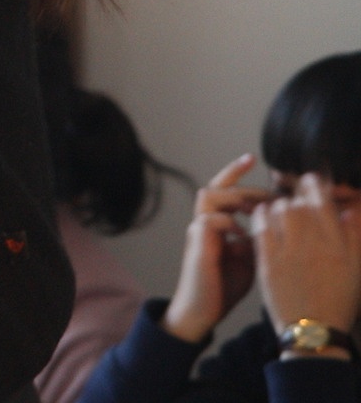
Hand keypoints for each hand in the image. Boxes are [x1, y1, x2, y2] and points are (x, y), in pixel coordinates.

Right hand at [164, 156, 272, 342]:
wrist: (201, 311)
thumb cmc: (223, 286)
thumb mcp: (248, 258)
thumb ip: (254, 238)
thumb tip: (270, 223)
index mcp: (215, 224)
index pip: (223, 190)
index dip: (235, 172)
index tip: (252, 158)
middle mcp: (203, 223)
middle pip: (216, 187)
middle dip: (243, 185)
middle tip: (268, 193)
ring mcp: (198, 233)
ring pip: (208, 197)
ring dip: (233, 199)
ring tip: (253, 210)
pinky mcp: (198, 245)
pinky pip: (209, 221)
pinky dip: (229, 224)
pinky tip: (243, 237)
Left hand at [256, 173, 360, 339]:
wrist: (315, 330)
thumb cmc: (337, 298)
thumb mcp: (355, 267)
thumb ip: (353, 235)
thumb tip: (350, 208)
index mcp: (338, 245)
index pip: (324, 201)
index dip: (315, 185)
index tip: (311, 180)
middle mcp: (314, 245)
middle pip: (300, 203)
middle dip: (296, 198)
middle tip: (295, 201)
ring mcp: (289, 252)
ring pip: (279, 210)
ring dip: (278, 206)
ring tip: (281, 212)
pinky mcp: (267, 261)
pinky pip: (260, 226)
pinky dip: (261, 217)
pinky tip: (264, 218)